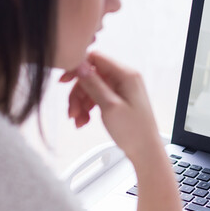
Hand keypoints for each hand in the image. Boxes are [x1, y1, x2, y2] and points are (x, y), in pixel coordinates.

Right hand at [62, 52, 181, 210]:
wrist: (145, 152)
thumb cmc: (133, 131)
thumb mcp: (109, 106)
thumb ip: (93, 83)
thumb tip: (80, 64)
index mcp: (126, 75)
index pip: (95, 58)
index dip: (77, 68)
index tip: (64, 82)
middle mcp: (125, 78)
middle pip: (91, 75)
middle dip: (78, 94)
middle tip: (72, 112)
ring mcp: (122, 89)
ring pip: (92, 88)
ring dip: (81, 104)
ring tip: (78, 121)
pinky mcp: (119, 100)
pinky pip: (97, 98)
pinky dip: (88, 108)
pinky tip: (84, 121)